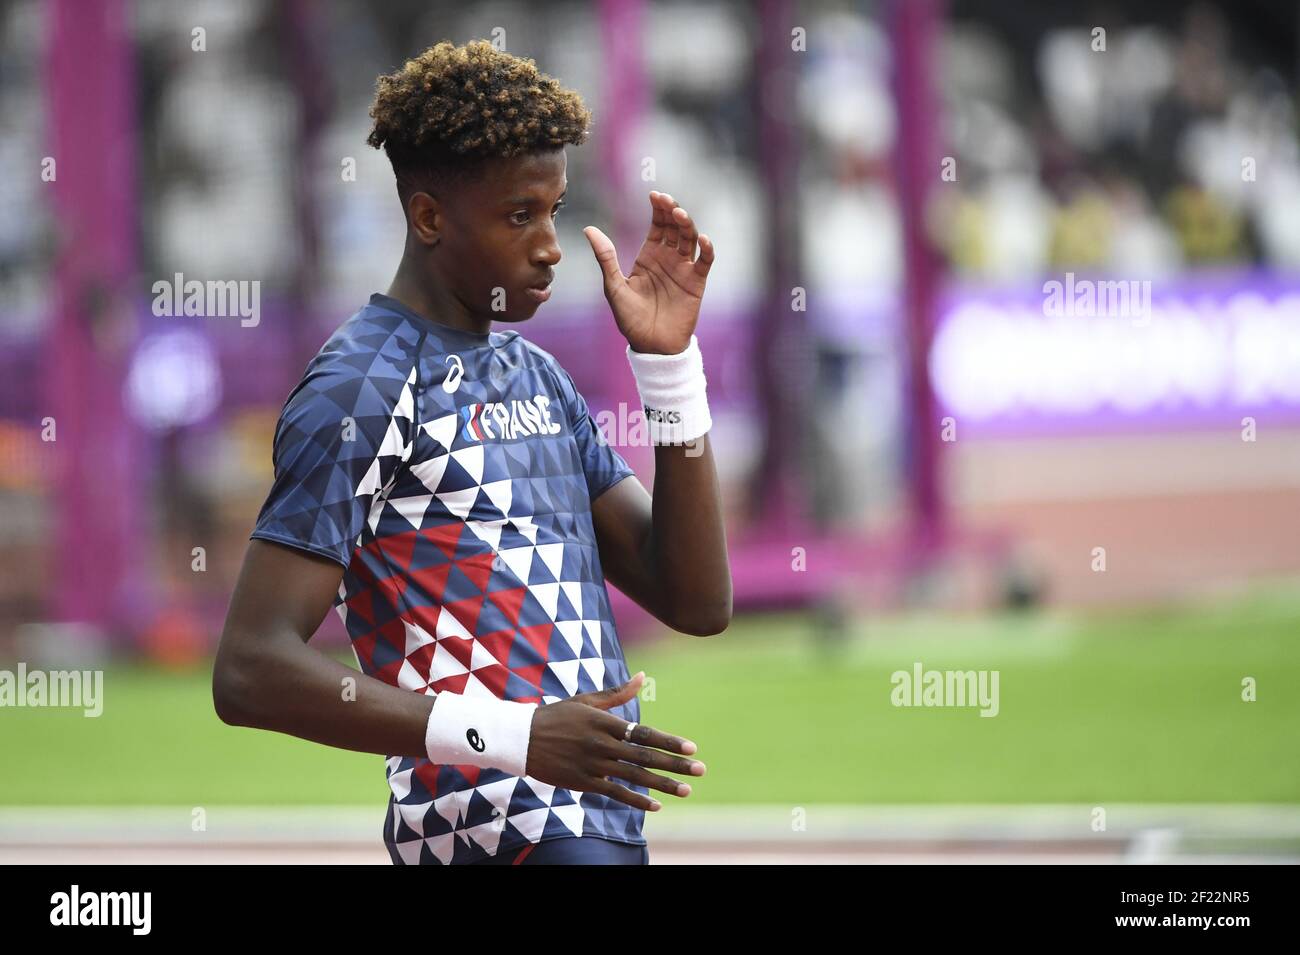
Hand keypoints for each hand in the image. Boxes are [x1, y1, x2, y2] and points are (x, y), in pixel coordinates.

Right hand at [525, 672, 705, 811]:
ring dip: (663, 785)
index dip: (670, 741)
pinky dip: (637, 800)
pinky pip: (616, 793)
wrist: (522, 739)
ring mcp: (593, 765)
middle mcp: (602, 744)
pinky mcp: (584, 783)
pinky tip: (657, 807)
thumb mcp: (586, 700)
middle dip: (676, 764)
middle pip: (645, 756)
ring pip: (635, 777)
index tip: (692, 747)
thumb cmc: (557, 716)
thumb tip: (643, 677)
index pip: (644, 733)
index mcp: (605, 722)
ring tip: (686, 790)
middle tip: (701, 769)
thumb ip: (617, 693)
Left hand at [583, 191, 715, 355]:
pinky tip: (703, 239)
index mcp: (649, 256)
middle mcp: (668, 258)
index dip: (658, 208)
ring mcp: (684, 269)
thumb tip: (589, 228)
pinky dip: (707, 249)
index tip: (654, 195)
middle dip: (672, 211)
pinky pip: (705, 261)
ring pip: (690, 239)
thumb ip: (606, 257)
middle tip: (667, 201)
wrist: (651, 346)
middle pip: (675, 227)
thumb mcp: (614, 286)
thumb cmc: (631, 319)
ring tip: (680, 215)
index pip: (657, 225)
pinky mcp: (697, 282)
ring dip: (688, 224)